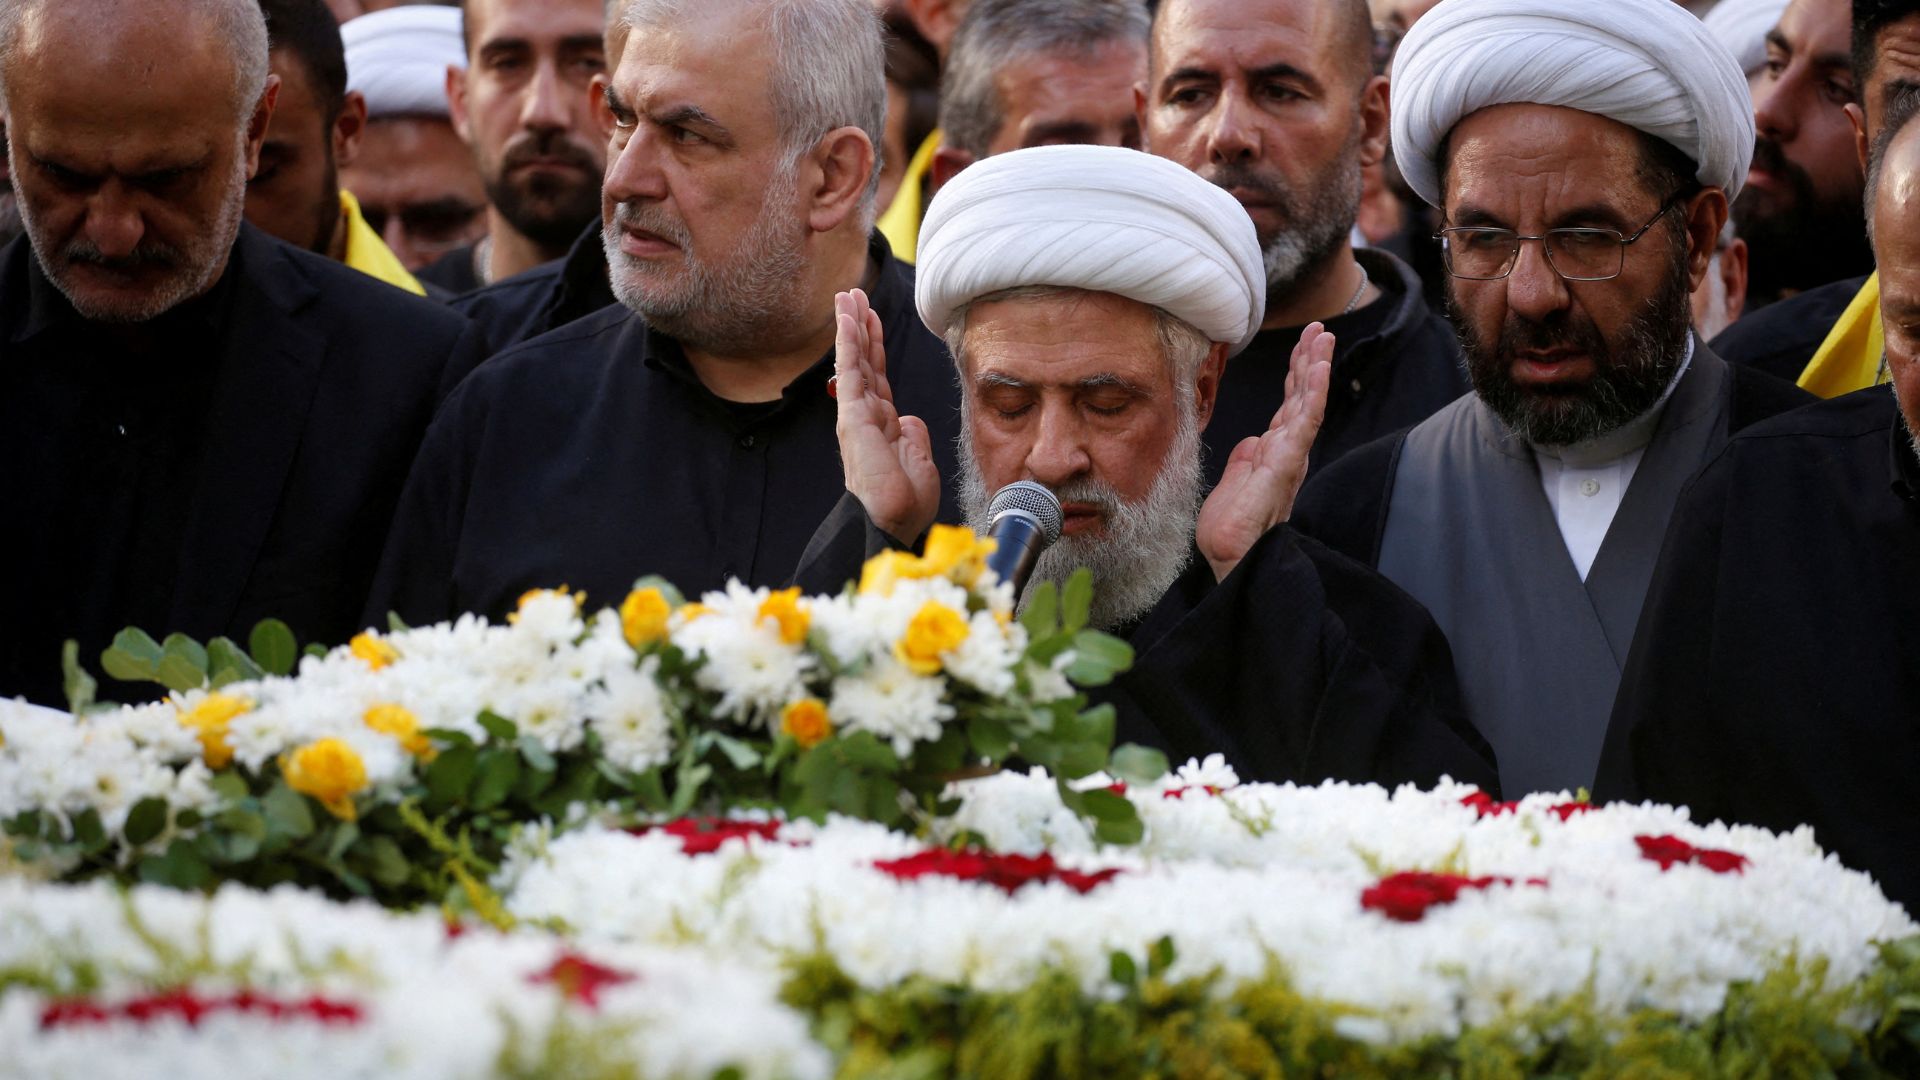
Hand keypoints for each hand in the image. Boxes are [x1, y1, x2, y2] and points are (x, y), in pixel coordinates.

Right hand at [832, 288, 940, 544]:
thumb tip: (909, 419)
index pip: (878, 376)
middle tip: (853, 296)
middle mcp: (866, 416)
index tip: (873, 319)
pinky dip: (850, 343)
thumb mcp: (920, 461)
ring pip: (855, 361)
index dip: (876, 346)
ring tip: (846, 297)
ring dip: (851, 326)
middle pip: (864, 362)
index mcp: (883, 425)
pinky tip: (847, 320)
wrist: (895, 521)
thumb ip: (914, 435)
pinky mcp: (853, 416)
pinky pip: (852, 372)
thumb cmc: (906, 503)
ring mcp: (857, 415)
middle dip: (860, 327)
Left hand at [1197, 322, 1332, 581]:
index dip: (1297, 374)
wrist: (1229, 552)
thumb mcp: (1233, 481)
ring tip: (1323, 338)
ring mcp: (1290, 455)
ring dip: (1316, 368)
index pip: (1289, 405)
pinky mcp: (1287, 462)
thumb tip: (1252, 442)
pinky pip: (1304, 422)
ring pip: (1308, 402)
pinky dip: (1313, 392)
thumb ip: (1245, 459)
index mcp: (1274, 452)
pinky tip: (1319, 368)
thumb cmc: (1231, 525)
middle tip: (1318, 329)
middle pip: (1302, 397)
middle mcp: (1288, 450)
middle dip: (1310, 361)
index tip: (1303, 345)